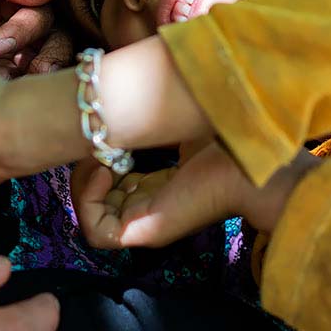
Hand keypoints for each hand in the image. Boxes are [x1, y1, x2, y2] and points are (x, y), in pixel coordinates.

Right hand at [72, 143, 320, 248]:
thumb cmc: (224, 144)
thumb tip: (126, 98)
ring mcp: (145, 224)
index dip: (100, 160)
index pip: (113, 186)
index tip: (105, 137)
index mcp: (159, 189)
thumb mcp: (177, 127)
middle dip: (85, 172)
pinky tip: (101, 171)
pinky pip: (98, 233)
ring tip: (95, 159)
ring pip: (92, 220)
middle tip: (94, 146)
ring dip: (82, 187)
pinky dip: (89, 202)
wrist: (248, 166)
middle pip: (98, 203)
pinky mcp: (144, 231)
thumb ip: (153, 123)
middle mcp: (149, 210)